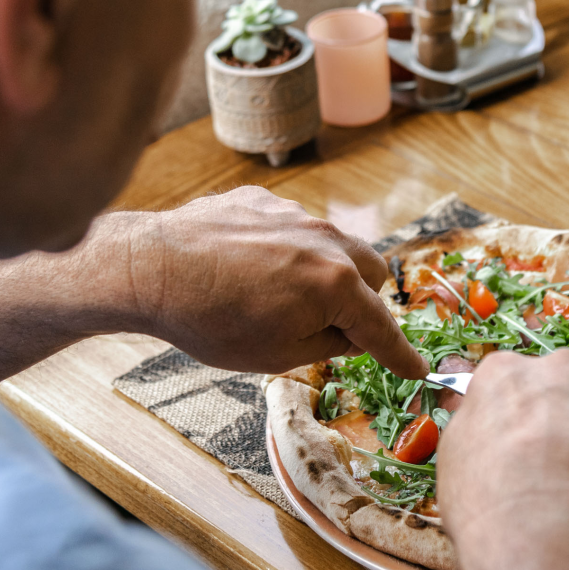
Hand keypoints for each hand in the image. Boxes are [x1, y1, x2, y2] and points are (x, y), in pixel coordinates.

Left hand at [120, 186, 426, 376]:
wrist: (151, 268)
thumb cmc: (211, 320)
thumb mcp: (278, 354)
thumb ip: (329, 341)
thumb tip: (349, 333)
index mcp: (336, 283)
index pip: (380, 326)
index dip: (400, 354)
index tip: (418, 370)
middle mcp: (326, 239)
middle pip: (371, 272)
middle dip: (362, 302)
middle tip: (331, 327)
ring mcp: (294, 212)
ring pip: (332, 245)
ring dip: (323, 273)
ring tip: (275, 297)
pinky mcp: (262, 199)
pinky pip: (293, 226)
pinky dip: (286, 250)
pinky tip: (248, 271)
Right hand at [437, 350, 568, 569]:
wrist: (545, 521)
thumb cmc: (488, 492)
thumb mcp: (457, 452)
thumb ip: (479, 425)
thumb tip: (490, 429)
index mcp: (506, 371)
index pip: (517, 384)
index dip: (523, 417)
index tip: (526, 443)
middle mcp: (559, 366)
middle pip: (568, 388)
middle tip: (562, 463)